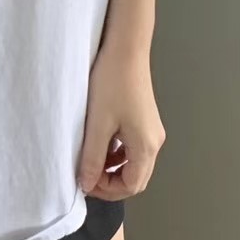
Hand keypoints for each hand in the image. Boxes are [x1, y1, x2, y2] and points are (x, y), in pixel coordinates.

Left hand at [77, 41, 165, 199]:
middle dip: (111, 181)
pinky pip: (133, 146)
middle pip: (136, 177)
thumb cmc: (112, 84)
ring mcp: (151, 129)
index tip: (85, 182)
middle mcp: (154, 141)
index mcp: (146, 146)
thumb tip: (86, 184)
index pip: (132, 185)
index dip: (108, 190)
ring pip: (134, 162)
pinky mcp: (145, 118)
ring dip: (113, 167)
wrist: (125, 49)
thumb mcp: (97, 124)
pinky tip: (100, 142)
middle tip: (86, 174)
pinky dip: (117, 152)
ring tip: (90, 158)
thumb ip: (92, 157)